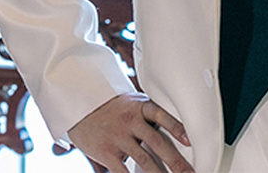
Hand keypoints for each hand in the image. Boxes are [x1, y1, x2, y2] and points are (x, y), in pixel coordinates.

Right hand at [67, 92, 193, 172]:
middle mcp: (130, 120)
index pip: (161, 115)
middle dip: (176, 162)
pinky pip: (122, 171)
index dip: (176, 128)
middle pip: (157, 142)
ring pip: (144, 160)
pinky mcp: (106, 151)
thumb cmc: (109, 106)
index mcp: (139, 106)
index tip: (190, 141)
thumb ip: (148, 118)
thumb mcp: (130, 103)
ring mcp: (118, 136)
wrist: (77, 102)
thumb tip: (175, 134)